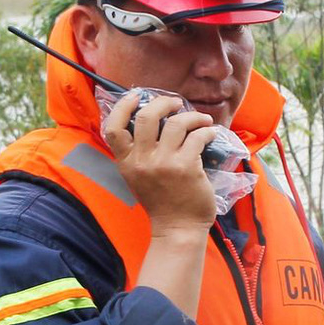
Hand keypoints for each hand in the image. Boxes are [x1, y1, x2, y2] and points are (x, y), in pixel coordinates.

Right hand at [101, 90, 217, 236]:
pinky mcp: (187, 167)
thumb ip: (138, 153)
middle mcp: (142, 161)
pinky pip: (198, 136)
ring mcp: (164, 163)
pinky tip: (210, 133)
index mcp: (127, 163)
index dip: (123, 106)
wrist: (177, 229)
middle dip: (164, 102)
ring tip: (202, 120)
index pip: (113, 128)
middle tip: (176, 103)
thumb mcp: (138, 177)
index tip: (135, 95)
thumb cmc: (161, 202)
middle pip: (146, 116)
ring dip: (193, 116)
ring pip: (176, 123)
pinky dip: (207, 130)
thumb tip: (151, 120)